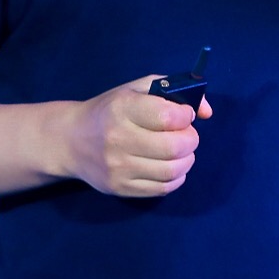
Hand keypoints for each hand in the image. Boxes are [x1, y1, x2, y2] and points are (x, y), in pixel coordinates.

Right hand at [60, 76, 212, 197]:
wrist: (70, 141)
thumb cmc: (109, 110)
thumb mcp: (136, 90)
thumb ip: (174, 91)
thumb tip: (207, 112)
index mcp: (122, 108)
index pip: (168, 117)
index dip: (186, 116)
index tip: (184, 115)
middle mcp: (118, 139)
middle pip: (175, 147)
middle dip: (191, 140)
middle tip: (186, 136)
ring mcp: (118, 168)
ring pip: (173, 171)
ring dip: (187, 160)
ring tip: (181, 151)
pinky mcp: (120, 188)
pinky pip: (162, 188)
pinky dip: (176, 178)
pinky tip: (171, 166)